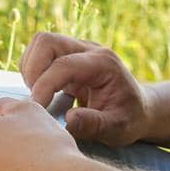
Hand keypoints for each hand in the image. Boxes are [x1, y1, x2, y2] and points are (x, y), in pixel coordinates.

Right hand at [19, 31, 155, 146]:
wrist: (138, 107)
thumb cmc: (129, 118)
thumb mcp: (118, 128)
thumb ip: (94, 125)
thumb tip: (67, 120)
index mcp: (103, 63)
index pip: (64, 65)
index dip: (44, 86)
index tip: (37, 110)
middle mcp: (89, 49)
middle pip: (46, 41)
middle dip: (33, 70)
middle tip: (37, 100)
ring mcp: (77, 49)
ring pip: (40, 44)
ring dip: (31, 70)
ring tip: (41, 97)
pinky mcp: (68, 55)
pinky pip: (40, 53)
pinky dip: (33, 71)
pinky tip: (44, 93)